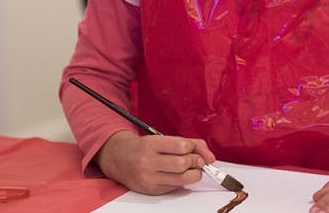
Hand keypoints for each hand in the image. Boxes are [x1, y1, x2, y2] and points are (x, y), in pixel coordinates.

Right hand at [97, 130, 214, 194]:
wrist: (119, 158)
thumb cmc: (144, 147)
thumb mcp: (161, 138)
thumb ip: (188, 143)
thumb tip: (210, 157)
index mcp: (151, 144)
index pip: (181, 146)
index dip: (194, 148)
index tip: (195, 149)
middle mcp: (148, 162)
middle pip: (183, 164)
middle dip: (196, 162)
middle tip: (197, 160)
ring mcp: (149, 178)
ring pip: (182, 179)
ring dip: (194, 174)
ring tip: (192, 169)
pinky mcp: (152, 190)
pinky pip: (175, 187)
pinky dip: (182, 181)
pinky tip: (178, 175)